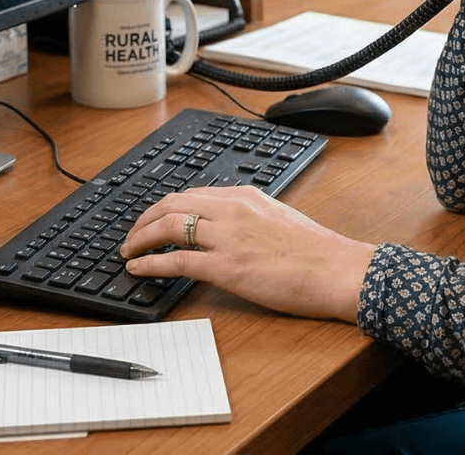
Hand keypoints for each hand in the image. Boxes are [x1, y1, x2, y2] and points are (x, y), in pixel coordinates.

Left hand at [120, 187, 377, 321]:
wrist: (337, 270)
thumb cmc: (317, 253)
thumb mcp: (279, 218)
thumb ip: (251, 218)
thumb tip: (230, 229)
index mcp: (245, 196)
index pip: (192, 194)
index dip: (164, 206)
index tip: (153, 218)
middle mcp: (232, 210)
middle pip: (172, 204)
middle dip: (144, 219)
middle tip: (131, 234)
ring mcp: (227, 238)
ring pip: (168, 227)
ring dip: (140, 238)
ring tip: (127, 250)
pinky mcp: (226, 267)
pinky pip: (176, 261)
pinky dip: (150, 262)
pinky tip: (138, 268)